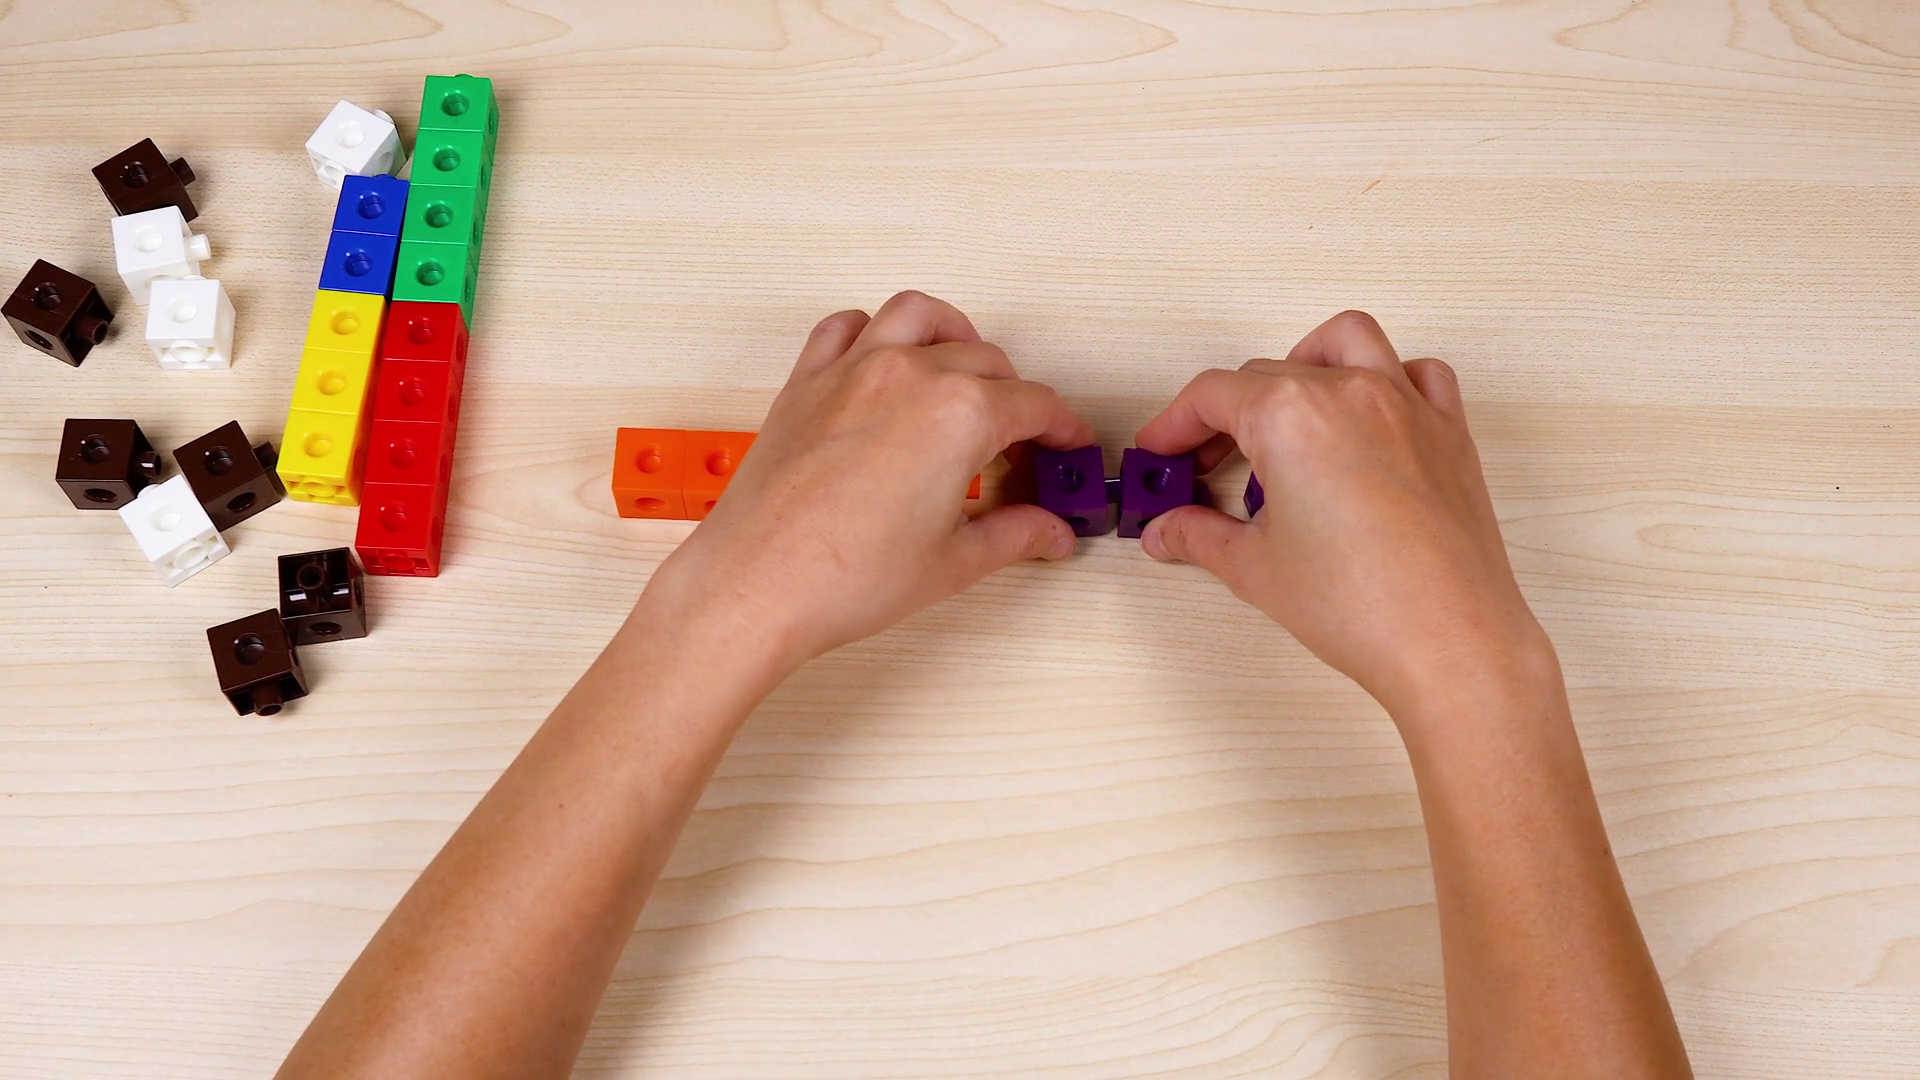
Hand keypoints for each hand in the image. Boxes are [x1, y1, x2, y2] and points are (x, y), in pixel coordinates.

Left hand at [648, 291, 1092, 672]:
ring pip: (920, 316)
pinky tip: (885, 363)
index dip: (1062, 430)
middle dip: (1016, 397)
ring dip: (954, 335)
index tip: (1066, 449)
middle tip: (1020, 446)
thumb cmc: (843, 577)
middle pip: (987, 360)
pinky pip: (845, 327)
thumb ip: (1014, 535)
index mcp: (958, 413)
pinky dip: (873, 331)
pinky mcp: (807, 382)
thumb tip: (1050, 532)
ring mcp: (852, 370)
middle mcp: (908, 375)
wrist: (757, 586)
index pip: (1035, 405)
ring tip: (966, 373)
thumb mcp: (952, 563)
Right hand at [1135, 311, 1547, 718]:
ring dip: (1303, 361)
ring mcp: (1406, 405)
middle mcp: (1350, 393)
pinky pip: (1418, 373)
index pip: (1212, 395)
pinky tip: (1364, 420)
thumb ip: (1200, 535)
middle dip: (1223, 414)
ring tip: (1283, 412)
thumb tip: (1168, 530)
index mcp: (1291, 415)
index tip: (1161, 451)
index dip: (1174, 424)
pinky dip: (1388, 378)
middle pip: (1266, 372)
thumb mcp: (1255, 568)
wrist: (1447, 641)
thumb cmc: (1363, 605)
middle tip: (1201, 466)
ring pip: (1346, 341)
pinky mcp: (1448, 432)